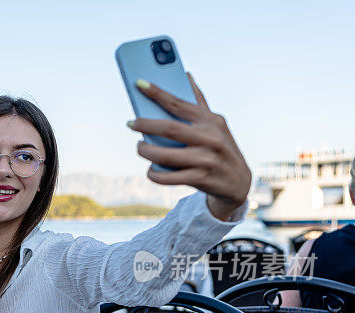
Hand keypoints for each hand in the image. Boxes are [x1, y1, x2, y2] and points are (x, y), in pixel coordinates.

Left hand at [127, 74, 250, 220]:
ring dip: (146, 151)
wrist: (238, 181)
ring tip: (139, 146)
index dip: (158, 93)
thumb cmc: (220, 147)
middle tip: (130, 123)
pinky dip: (154, 173)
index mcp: (210, 121)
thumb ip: (198, 103)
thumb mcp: (215, 124)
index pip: (179, 104)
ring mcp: (206, 160)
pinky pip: (168, 177)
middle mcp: (210, 138)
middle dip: (145, 125)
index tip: (139, 83)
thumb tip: (186, 75)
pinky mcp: (201, 179)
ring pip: (165, 155)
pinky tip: (151, 169)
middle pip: (169, 129)